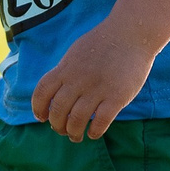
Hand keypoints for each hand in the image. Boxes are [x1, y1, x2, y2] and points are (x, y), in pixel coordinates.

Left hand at [30, 19, 159, 140]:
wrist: (131, 33)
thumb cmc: (104, 43)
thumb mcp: (76, 52)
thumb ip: (65, 70)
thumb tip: (55, 90)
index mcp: (66, 68)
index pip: (43, 92)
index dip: (38, 108)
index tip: (41, 118)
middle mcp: (78, 80)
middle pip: (58, 111)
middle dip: (57, 126)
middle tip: (62, 130)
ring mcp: (97, 89)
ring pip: (77, 120)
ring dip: (73, 133)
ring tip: (76, 136)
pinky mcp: (117, 97)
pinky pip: (101, 121)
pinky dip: (94, 132)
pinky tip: (93, 133)